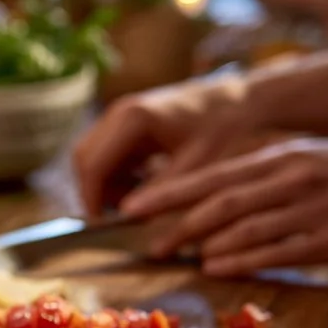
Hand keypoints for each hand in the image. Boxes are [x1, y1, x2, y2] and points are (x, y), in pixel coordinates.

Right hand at [72, 74, 253, 215]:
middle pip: (84, 159)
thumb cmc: (226, 128)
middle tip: (119, 217)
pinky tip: (144, 186)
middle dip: (95, 192)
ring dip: (106, 184)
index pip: (92, 164)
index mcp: (134, 119)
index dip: (91, 198)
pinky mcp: (126, 122)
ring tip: (138, 201)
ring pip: (92, 157)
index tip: (101, 226)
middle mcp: (119, 112)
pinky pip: (107, 153)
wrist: (242, 100)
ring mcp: (120, 115)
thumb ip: (162, 190)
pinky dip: (117, 174)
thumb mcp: (198, 165)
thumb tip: (130, 217)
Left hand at [119, 139, 327, 275]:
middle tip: (150, 245)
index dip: (167, 193)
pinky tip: (215, 267)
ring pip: (246, 227)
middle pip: (220, 203)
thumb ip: (252, 183)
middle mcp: (291, 178)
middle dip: (178, 225)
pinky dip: (244, 260)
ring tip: (178, 257)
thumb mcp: (296, 165)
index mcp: (278, 158)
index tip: (131, 208)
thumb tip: (200, 209)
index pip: (211, 176)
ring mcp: (312, 207)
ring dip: (206, 245)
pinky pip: (279, 250)